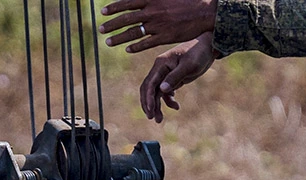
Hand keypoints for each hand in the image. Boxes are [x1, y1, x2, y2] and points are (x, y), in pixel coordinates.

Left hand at [99, 0, 214, 53]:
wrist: (205, 12)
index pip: (127, 2)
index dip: (114, 7)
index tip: (103, 11)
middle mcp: (152, 12)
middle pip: (126, 18)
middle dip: (111, 24)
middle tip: (101, 28)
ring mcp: (158, 26)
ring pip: (133, 32)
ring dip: (118, 37)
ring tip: (108, 41)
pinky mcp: (165, 37)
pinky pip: (146, 43)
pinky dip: (135, 46)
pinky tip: (127, 49)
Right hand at [140, 34, 216, 121]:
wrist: (208, 47)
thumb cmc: (198, 53)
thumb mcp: (189, 66)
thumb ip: (175, 77)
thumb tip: (162, 90)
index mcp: (161, 64)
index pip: (150, 83)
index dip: (148, 98)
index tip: (151, 111)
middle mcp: (160, 69)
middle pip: (148, 89)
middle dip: (149, 104)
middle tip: (152, 118)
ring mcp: (165, 74)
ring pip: (156, 93)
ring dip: (157, 106)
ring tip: (160, 120)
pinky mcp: (173, 78)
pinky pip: (165, 92)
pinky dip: (168, 100)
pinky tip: (176, 106)